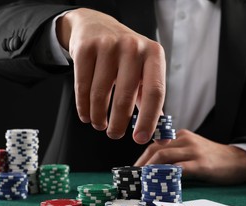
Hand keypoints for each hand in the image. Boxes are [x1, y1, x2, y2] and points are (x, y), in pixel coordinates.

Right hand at [56, 8, 165, 143]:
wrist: (96, 26)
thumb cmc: (126, 58)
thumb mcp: (144, 73)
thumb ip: (153, 104)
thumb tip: (162, 138)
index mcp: (154, 54)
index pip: (155, 92)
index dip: (149, 119)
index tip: (140, 139)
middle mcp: (133, 47)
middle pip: (125, 97)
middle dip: (118, 124)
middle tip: (114, 135)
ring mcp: (108, 45)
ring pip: (100, 94)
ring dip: (98, 117)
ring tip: (99, 125)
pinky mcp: (85, 49)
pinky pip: (82, 87)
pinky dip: (83, 107)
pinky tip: (86, 115)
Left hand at [134, 129, 245, 184]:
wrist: (238, 160)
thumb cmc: (212, 158)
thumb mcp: (192, 150)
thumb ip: (175, 155)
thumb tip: (154, 171)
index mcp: (180, 136)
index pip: (155, 145)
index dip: (142, 158)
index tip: (134, 171)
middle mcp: (185, 139)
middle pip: (156, 150)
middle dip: (142, 165)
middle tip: (134, 179)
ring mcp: (193, 150)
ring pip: (164, 157)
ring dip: (149, 170)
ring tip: (141, 182)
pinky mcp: (202, 163)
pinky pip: (180, 168)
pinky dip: (167, 175)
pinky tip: (159, 182)